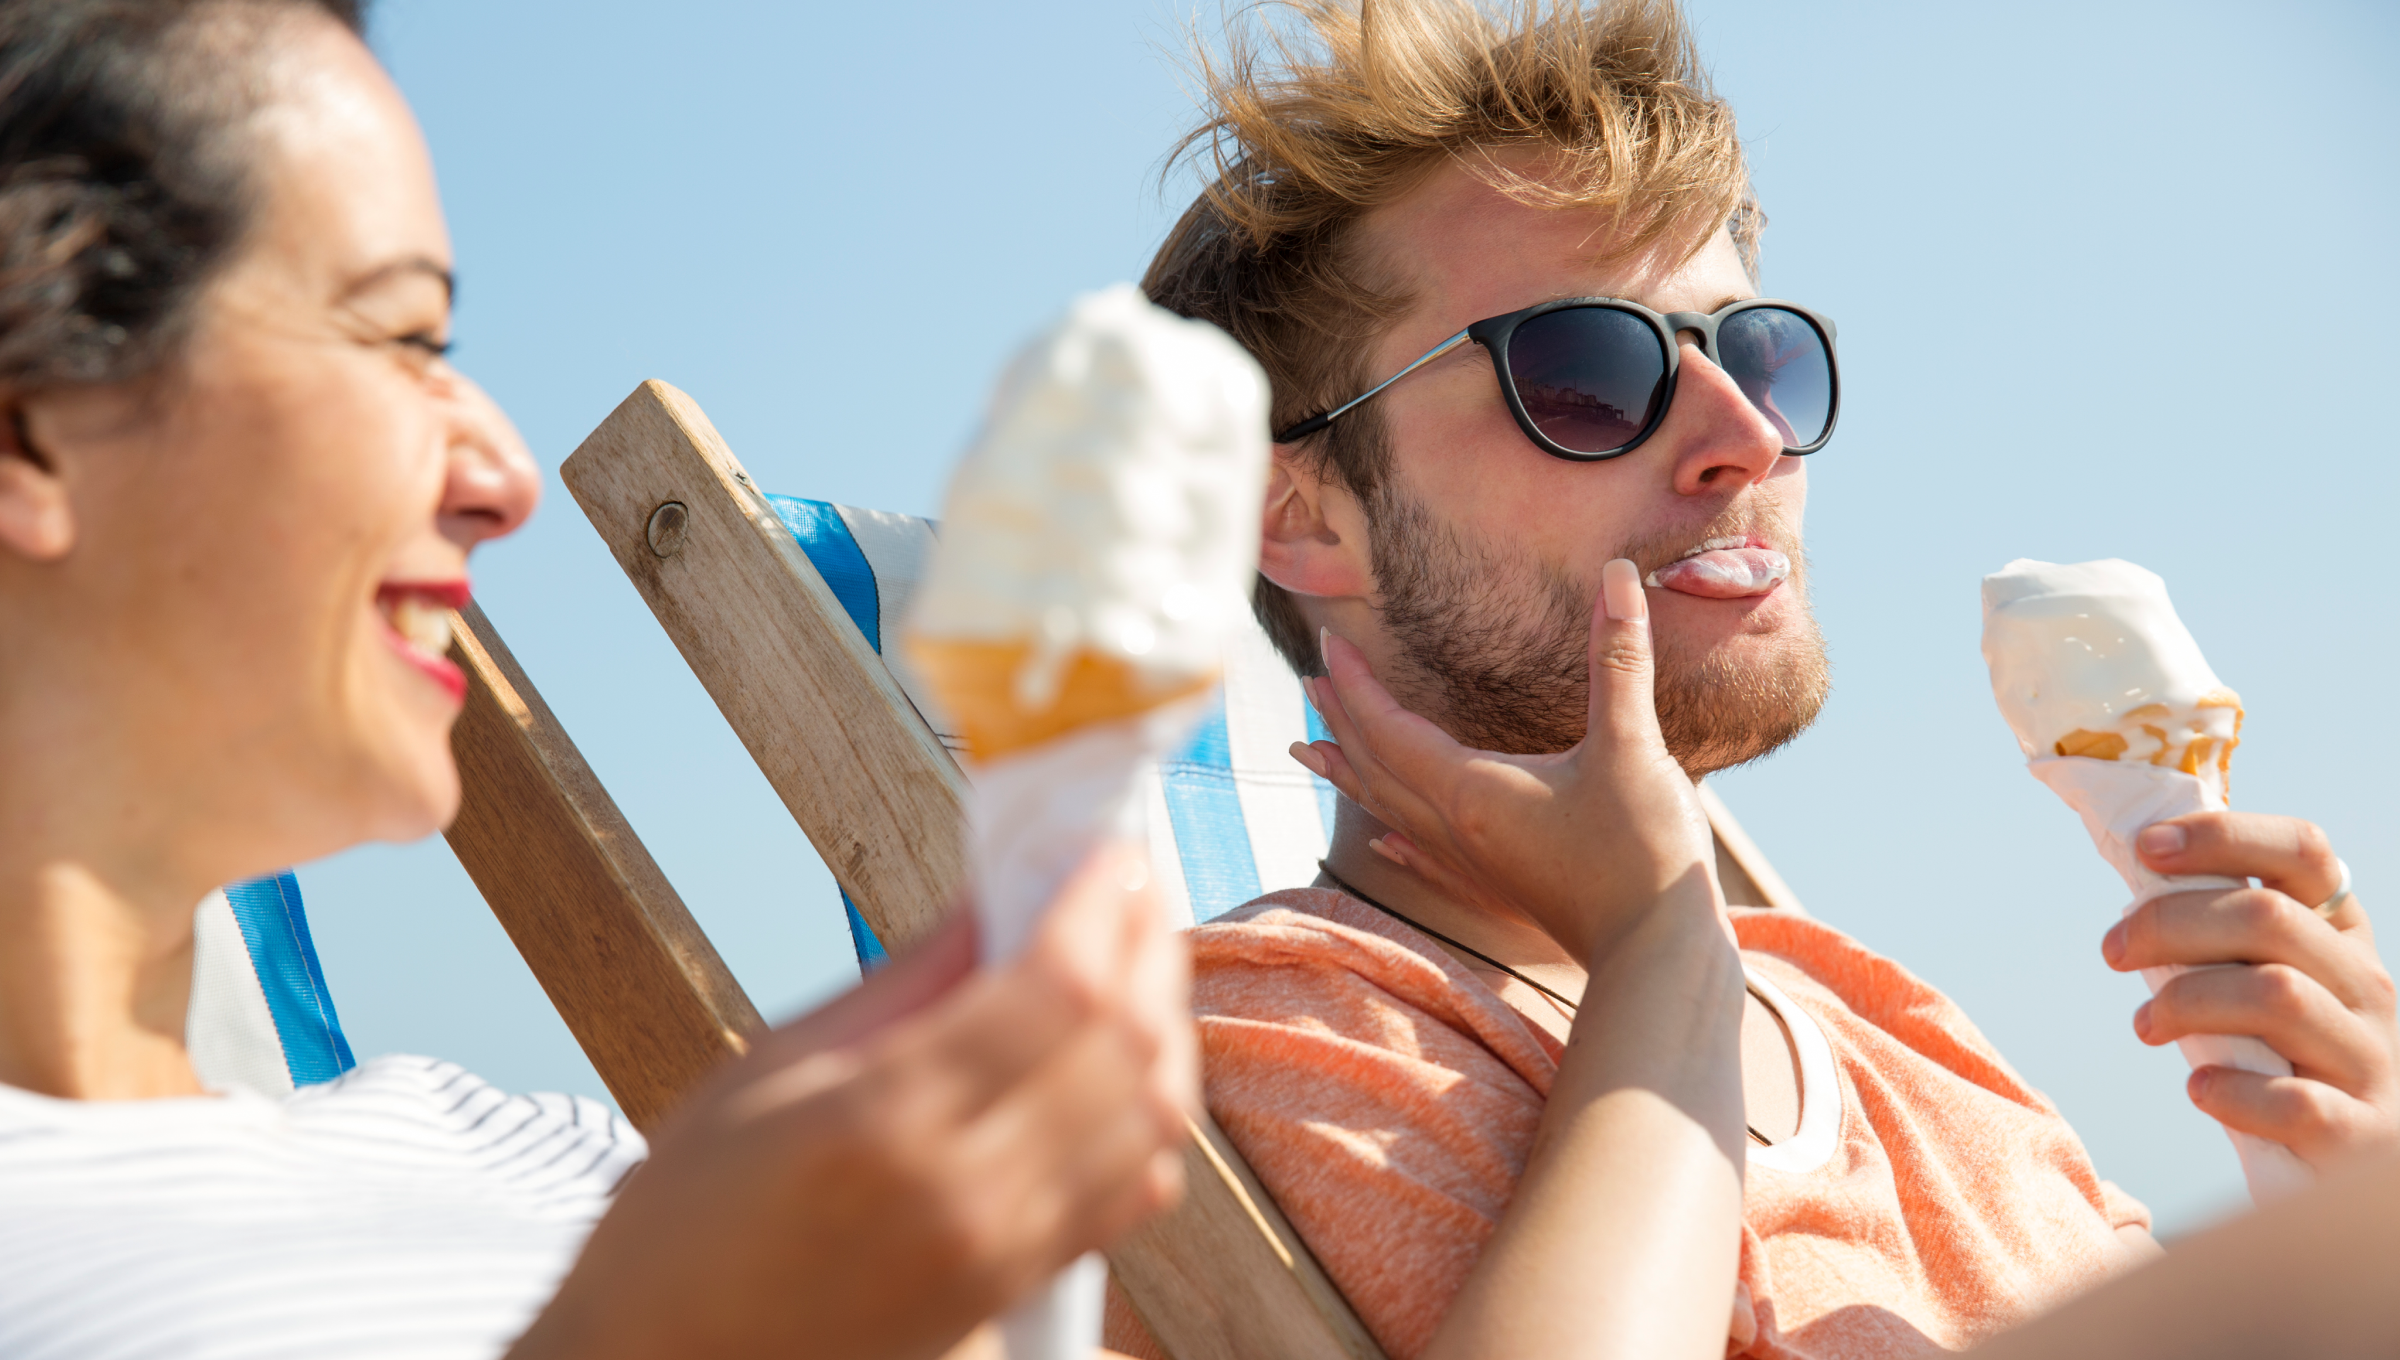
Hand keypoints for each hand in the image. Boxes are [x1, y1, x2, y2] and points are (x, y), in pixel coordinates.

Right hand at [513, 845, 1198, 1359]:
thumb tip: (994, 892)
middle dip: (1144, 943)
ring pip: (1152, 1118)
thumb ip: (904, 980)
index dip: (1097, 902)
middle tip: (1130, 880)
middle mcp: (967, 1193)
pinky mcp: (1018, 1288)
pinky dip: (1152, 1111)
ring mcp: (1004, 1252)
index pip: (1055, 990)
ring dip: (1163, 1021)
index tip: (1105, 846)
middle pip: (1123, 1047)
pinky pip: (1135, 1190)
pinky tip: (1126, 1057)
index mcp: (886, 1122)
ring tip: (1135, 954)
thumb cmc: (685, 1220)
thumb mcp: (772, 1067)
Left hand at [1291, 558, 1718, 963]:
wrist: (1659, 954)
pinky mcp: (1498, 887)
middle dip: (1341, 720)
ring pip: (1391, 809)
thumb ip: (1620, 657)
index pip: (1389, 730)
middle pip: (1376, 767)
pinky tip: (1382, 842)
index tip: (1327, 644)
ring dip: (1351, 772)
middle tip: (1311, 681)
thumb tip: (1617, 573)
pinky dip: (1394, 833)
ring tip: (1310, 751)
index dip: (1355, 684)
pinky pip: (1426, 853)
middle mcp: (1456, 829)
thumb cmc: (1644, 853)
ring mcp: (1474, 863)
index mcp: (1470, 792)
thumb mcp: (1632, 747)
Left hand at [2103, 811, 2399, 1169]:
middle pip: (2269, 919)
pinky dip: (2232, 1092)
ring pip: (2277, 995)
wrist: (2351, 1169)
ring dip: (2187, 1000)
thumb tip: (2138, 866)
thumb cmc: (2282, 1063)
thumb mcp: (2260, 984)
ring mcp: (2371, 1062)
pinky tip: (2200, 1090)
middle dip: (2169, 923)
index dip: (2222, 835)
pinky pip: (2294, 1101)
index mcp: (2341, 937)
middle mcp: (2368, 989)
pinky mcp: (2359, 1134)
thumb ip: (2220, 934)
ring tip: (2146, 1023)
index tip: (2147, 847)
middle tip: (2113, 950)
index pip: (2303, 852)